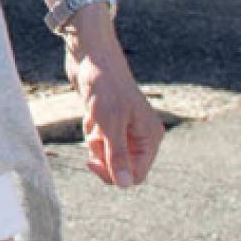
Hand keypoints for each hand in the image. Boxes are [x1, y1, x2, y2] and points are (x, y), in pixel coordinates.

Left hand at [65, 23, 162, 188]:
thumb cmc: (104, 85)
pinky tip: (90, 113)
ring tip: (94, 120)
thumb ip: (118, 156)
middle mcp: (141, 135)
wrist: (89, 55)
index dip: (114, 175)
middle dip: (102, 156)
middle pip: (120, 167)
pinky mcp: (109, 121)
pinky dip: (91, 131)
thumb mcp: (110, 124)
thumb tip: (125, 185)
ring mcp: (124, 128)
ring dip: (94, 142)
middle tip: (95, 137)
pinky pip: (98, 141)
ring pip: (107, 155)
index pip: (136, 175)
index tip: (93, 162)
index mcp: (150, 137)